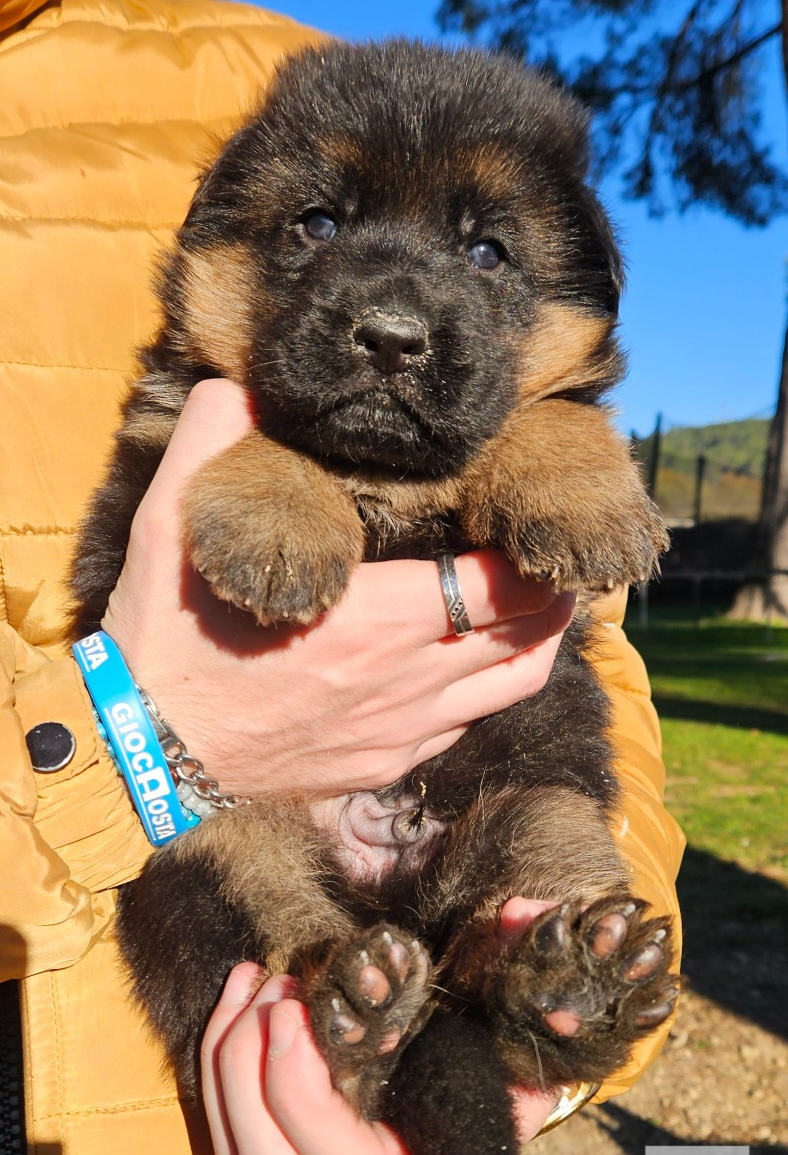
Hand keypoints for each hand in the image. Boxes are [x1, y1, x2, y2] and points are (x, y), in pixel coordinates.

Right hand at [103, 379, 574, 797]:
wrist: (140, 759)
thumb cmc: (164, 643)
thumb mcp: (168, 529)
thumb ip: (211, 442)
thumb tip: (238, 386)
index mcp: (377, 621)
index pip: (501, 585)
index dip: (534, 554)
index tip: (530, 523)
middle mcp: (407, 683)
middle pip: (526, 637)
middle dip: (552, 594)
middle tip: (552, 559)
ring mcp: (401, 734)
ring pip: (510, 688)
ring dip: (534, 645)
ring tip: (536, 609)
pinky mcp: (383, 767)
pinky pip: (464, 728)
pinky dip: (484, 690)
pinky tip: (468, 665)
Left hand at [201, 915, 558, 1154]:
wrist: (471, 1085)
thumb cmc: (494, 1058)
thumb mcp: (522, 1024)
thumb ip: (522, 972)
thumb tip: (519, 912)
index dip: (303, 1093)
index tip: (298, 1010)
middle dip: (253, 1071)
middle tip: (277, 989)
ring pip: (234, 1153)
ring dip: (228, 1060)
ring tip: (256, 982)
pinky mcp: (275, 1146)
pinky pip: (221, 1129)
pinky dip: (216, 1060)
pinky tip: (241, 993)